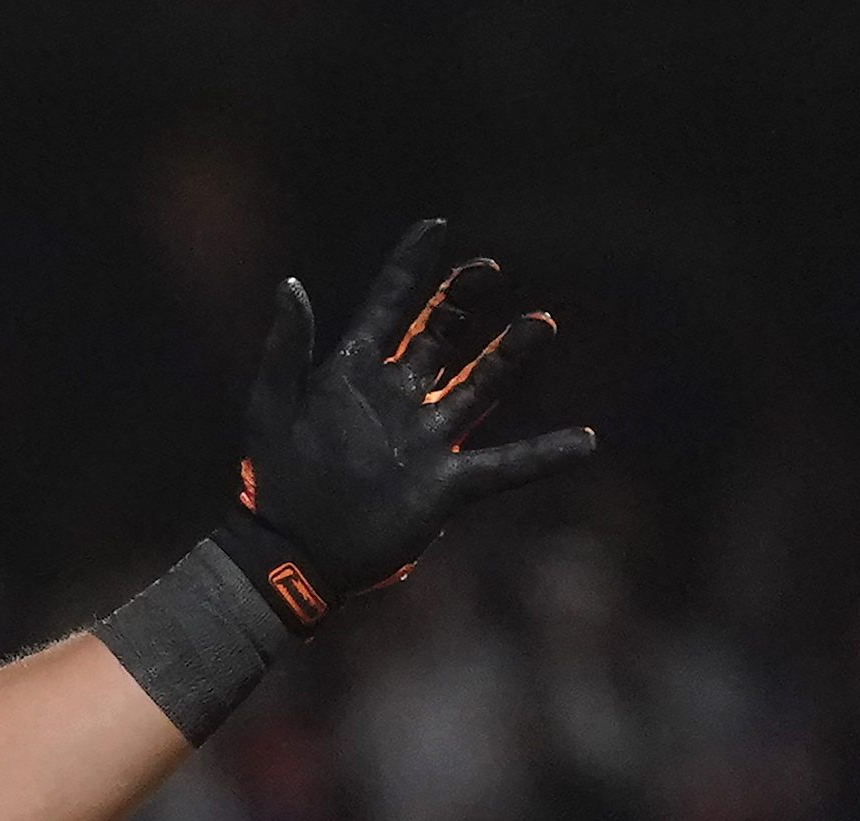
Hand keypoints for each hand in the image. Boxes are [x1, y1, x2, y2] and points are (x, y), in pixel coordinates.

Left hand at [213, 219, 593, 632]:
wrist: (289, 555)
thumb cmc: (273, 480)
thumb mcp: (272, 406)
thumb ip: (286, 345)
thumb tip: (290, 284)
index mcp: (354, 375)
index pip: (388, 307)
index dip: (409, 268)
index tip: (434, 227)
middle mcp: (398, 399)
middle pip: (441, 335)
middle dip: (465, 299)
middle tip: (488, 268)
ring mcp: (426, 439)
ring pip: (480, 385)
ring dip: (511, 354)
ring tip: (541, 322)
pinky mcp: (446, 484)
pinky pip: (506, 466)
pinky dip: (546, 455)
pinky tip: (587, 441)